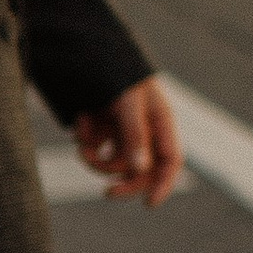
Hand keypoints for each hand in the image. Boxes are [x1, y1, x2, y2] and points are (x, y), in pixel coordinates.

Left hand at [73, 77, 182, 206]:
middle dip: (124, 181)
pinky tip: (82, 119)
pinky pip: (97, 146)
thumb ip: (134, 135)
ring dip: (97, 157)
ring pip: (114, 161)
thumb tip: (140, 170)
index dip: (164, 183)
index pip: (170, 160)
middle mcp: (145, 129)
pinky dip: (87, 139)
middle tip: (107, 194)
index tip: (150, 203)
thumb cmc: (116, 71)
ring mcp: (123, 129)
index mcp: (161, 122)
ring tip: (83, 144)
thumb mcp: (128, 102)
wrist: (87, 49)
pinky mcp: (104, 126)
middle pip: (142, 169)